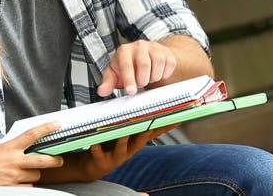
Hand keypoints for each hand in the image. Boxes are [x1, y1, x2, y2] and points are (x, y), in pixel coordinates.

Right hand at [0, 122, 63, 186]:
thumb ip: (8, 146)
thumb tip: (18, 142)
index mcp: (9, 148)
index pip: (32, 135)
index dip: (46, 128)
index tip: (55, 125)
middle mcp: (14, 161)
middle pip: (42, 159)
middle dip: (54, 160)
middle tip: (58, 159)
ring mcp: (14, 176)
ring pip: (36, 175)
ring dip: (34, 173)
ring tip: (27, 172)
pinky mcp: (13, 188)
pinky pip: (28, 186)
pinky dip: (26, 184)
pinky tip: (20, 181)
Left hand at [41, 124, 178, 182]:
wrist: (95, 165)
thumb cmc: (112, 145)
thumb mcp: (129, 134)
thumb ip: (138, 122)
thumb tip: (150, 107)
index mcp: (137, 141)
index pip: (155, 131)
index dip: (167, 125)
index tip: (178, 117)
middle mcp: (130, 149)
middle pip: (142, 138)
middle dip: (148, 129)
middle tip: (152, 119)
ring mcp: (117, 155)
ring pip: (122, 146)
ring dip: (123, 138)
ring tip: (123, 132)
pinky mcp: (102, 160)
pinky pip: (98, 152)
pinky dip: (97, 147)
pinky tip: (95, 142)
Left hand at [98, 40, 176, 96]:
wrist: (147, 57)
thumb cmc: (128, 66)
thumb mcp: (115, 73)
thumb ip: (108, 82)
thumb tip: (102, 91)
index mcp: (124, 51)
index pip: (126, 64)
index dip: (129, 79)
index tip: (131, 91)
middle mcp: (139, 46)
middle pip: (144, 64)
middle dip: (142, 80)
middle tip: (140, 83)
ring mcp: (154, 47)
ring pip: (158, 65)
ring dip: (153, 77)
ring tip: (147, 78)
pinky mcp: (167, 52)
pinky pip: (169, 66)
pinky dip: (164, 75)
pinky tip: (156, 74)